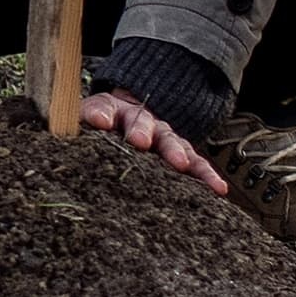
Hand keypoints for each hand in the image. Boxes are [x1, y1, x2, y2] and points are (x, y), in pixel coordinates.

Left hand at [82, 88, 232, 197]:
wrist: (126, 125)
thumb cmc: (102, 130)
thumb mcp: (84, 125)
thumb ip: (80, 127)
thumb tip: (77, 128)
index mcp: (111, 111)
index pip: (104, 108)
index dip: (102, 114)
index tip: (100, 122)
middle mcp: (140, 121)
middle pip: (142, 122)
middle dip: (142, 131)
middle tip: (141, 141)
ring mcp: (162, 137)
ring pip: (173, 142)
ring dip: (177, 152)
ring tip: (181, 163)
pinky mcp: (180, 157)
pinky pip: (195, 166)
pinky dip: (206, 176)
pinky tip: (217, 188)